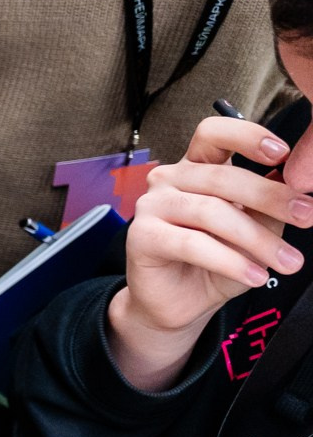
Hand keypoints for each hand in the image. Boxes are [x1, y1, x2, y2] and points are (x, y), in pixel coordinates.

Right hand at [110, 113, 312, 390]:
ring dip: (257, 239)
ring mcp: (151, 206)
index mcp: (196, 168)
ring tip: (288, 261)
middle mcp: (170, 179)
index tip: (283, 154)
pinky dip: (230, 261)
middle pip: (222, 176)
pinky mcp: (141, 236)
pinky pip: (192, 244)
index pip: (213, 134)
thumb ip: (267, 208)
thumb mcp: (254, 231)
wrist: (180, 302)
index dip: (246, 136)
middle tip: (307, 216)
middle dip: (271, 197)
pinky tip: (255, 276)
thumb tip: (297, 191)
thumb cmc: (217, 261)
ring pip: (211, 212)